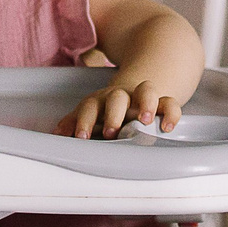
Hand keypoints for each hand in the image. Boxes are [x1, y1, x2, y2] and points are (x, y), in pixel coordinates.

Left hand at [60, 78, 181, 139]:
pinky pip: (170, 103)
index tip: (82, 136)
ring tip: (145, 120)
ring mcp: (143, 98)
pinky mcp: (163, 103)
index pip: (90, 105)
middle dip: (114, 114)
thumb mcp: (92, 112)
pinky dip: (170, 113)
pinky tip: (166, 127)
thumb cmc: (109, 108)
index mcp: (102, 100)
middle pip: (117, 97)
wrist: (136, 90)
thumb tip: (56, 134)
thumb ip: (74, 122)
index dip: (85, 120)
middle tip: (111, 132)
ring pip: (146, 90)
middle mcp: (122, 96)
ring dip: (145, 103)